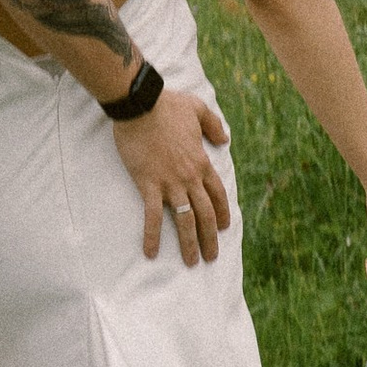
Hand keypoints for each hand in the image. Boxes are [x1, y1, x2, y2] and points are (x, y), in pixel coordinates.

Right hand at [111, 84, 232, 265]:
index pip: (217, 194)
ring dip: (189, 244)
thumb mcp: (198, 109)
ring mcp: (170, 183)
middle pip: (205, 214)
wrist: (141, 105)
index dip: (221, 213)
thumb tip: (225, 140)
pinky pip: (152, 217)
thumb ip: (213, 125)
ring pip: (185, 220)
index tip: (223, 229)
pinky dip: (152, 236)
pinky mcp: (148, 185)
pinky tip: (150, 253)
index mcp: (202, 162)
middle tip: (211, 257)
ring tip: (191, 262)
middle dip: (210, 238)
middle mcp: (190, 177)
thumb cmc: (167, 105)